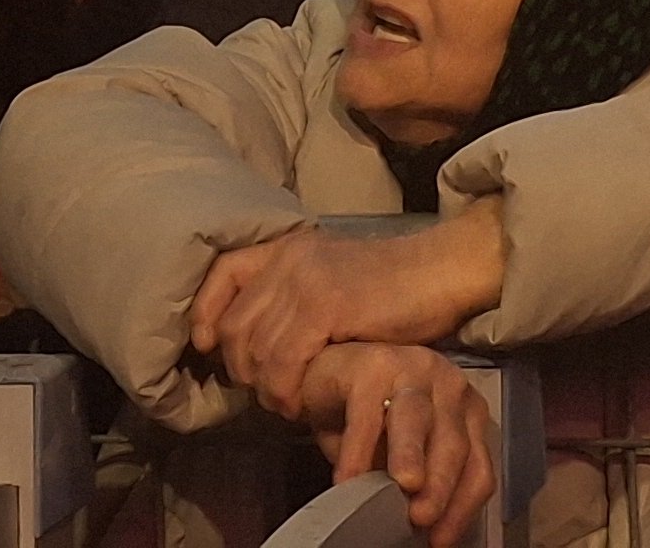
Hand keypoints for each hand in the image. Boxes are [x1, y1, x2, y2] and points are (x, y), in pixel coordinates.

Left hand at [189, 213, 505, 414]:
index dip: (205, 314)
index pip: (223, 273)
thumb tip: (250, 345)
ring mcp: (306, 280)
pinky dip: (286, 390)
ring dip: (266, 388)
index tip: (207, 347)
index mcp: (289, 246)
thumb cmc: (395, 287)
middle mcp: (290, 258)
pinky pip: (283, 361)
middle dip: (242, 368)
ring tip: (288, 402)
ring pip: (256, 350)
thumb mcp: (334, 281)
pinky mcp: (326, 306)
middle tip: (268, 391)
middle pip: (234, 324)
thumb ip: (293, 300)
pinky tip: (302, 402)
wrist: (444, 272)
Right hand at [285, 342, 497, 547]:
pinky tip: (349, 477)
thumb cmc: (372, 418)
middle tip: (424, 516)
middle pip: (453, 441)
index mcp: (465, 411)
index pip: (477, 463)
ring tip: (405, 485)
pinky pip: (366, 411)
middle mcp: (448, 385)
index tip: (443, 539)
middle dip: (441, 482)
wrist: (329, 376)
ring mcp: (412, 369)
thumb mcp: (401, 452)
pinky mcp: (372, 364)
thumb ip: (420, 477)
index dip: (463, 504)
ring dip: (411, 454)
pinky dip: (357, 448)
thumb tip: (421, 525)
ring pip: (416, 417)